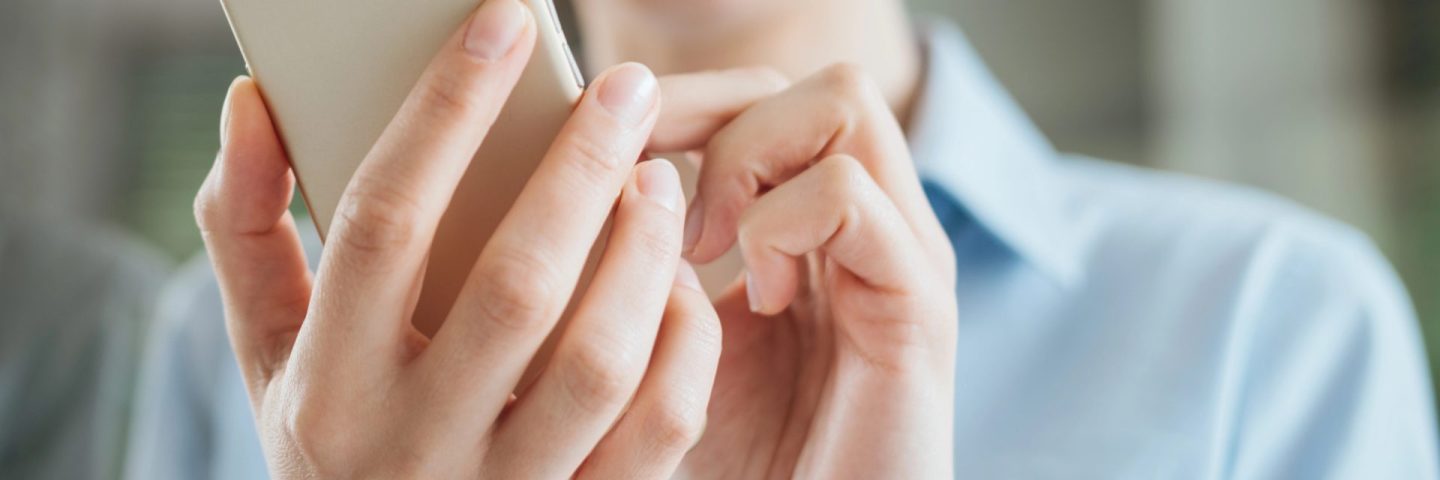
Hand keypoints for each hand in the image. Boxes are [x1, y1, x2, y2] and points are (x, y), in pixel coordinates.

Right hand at [195, 1, 719, 476]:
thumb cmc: (333, 440)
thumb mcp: (269, 351)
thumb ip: (249, 230)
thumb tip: (253, 102)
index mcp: (325, 386)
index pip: (381, 224)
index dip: (444, 112)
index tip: (502, 25)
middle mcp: (412, 444)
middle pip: (514, 285)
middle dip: (578, 168)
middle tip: (626, 86)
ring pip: (597, 360)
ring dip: (641, 252)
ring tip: (656, 175)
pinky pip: (658, 426)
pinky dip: (680, 341)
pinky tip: (678, 281)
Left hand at [652, 65, 958, 478]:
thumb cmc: (744, 460)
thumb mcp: (672, 344)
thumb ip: (646, 264)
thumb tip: (601, 183)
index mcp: (821, 229)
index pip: (768, 99)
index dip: (687, 101)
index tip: (613, 153)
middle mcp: (873, 226)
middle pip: (813, 78)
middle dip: (716, 111)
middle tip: (657, 190)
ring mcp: (902, 256)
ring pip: (844, 104)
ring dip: (749, 159)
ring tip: (708, 243)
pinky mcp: (917, 304)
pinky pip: (849, 196)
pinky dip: (780, 224)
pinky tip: (757, 292)